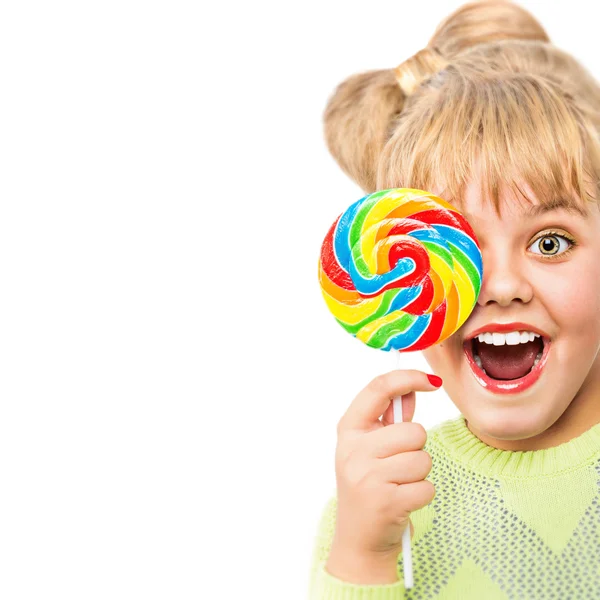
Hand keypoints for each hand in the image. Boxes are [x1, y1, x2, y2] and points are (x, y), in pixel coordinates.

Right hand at [326, 370, 439, 581]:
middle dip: (416, 448)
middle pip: (412, 431)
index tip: (431, 381)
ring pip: (422, 459)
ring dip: (419, 474)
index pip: (378, 389)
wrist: (358, 539)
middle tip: (398, 465)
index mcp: (349, 430)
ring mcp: (367, 477)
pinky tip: (403, 502)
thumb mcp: (370, 448)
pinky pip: (426, 486)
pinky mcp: (386, 502)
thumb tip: (413, 387)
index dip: (407, 378)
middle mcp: (353, 450)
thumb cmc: (369, 486)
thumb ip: (390, 419)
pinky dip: (421, 495)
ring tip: (399, 485)